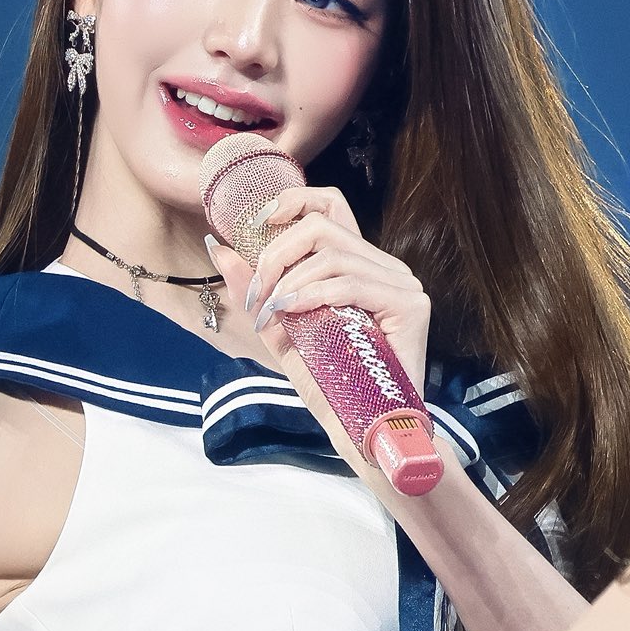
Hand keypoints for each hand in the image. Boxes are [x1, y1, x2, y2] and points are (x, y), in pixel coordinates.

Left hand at [203, 182, 430, 398]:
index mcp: (359, 266)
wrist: (360, 429)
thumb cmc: (329, 384)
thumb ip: (255, 290)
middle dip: (277, 254)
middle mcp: (385, 268)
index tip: (257, 225)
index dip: (292, 201)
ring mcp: (402, 284)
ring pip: (333, 253)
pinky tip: (294, 312)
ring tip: (274, 312)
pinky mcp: (411, 305)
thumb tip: (218, 247)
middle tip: (259, 294)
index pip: (331, 205)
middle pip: (323, 225)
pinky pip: (351, 283)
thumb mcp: (280, 330)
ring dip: (290, 281)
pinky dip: (313, 295)